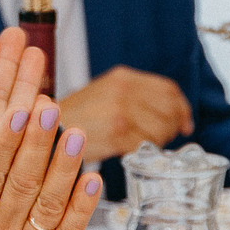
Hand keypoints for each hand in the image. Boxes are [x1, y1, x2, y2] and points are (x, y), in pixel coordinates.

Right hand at [57, 64, 191, 161]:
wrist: (45, 128)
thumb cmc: (77, 116)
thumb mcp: (105, 93)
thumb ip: (136, 97)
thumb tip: (176, 114)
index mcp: (123, 77)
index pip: (168, 89)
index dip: (182, 108)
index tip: (185, 123)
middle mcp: (124, 90)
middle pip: (169, 109)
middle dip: (173, 127)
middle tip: (165, 137)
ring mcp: (121, 112)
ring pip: (161, 130)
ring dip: (158, 142)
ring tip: (142, 144)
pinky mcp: (116, 134)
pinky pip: (145, 145)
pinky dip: (143, 151)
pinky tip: (131, 150)